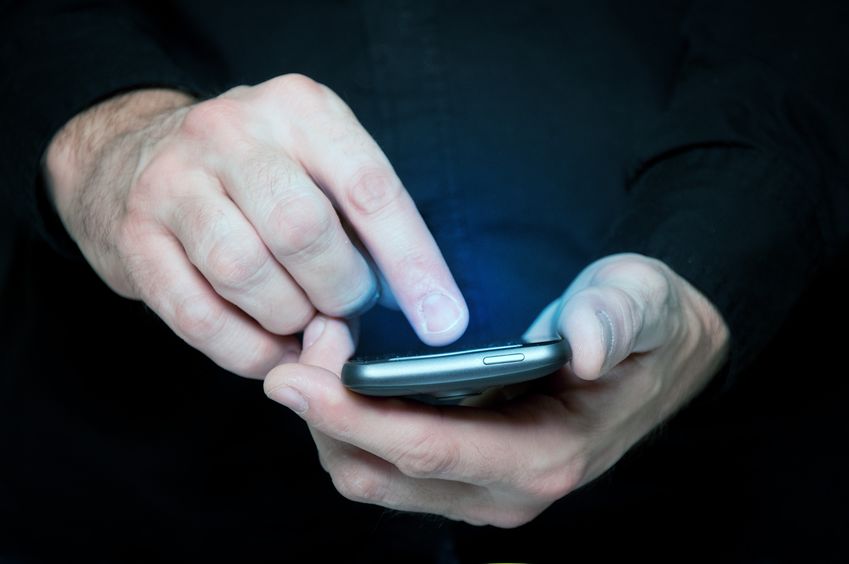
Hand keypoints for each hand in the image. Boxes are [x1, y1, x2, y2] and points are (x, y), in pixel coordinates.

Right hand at [44, 75, 467, 377]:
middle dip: (339, 291)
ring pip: (246, 271)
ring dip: (289, 318)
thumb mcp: (318, 166)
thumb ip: (363, 226)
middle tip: (344, 308)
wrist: (138, 158)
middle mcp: (233, 134)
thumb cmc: (258, 174)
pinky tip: (267, 348)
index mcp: (299, 110)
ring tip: (302, 321)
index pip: (369, 190)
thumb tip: (419, 307)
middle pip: (303, 231)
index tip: (443, 322)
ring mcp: (174, 182)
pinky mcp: (137, 237)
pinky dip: (245, 350)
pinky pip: (197, 316)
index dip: (413, 264)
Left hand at [264, 253, 728, 525]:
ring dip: (329, 427)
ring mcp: (482, 490)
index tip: (296, 379)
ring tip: (312, 357)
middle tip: (298, 348)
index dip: (355, 417)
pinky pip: (385, 469)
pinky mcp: (465, 476)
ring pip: (373, 479)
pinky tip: (337, 381)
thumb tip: (582, 345)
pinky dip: (349, 431)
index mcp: (546, 455)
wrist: (656, 358)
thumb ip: (615, 319)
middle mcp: (508, 490)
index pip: (430, 450)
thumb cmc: (643, 328)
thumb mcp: (642, 304)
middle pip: (383, 474)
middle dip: (325, 419)